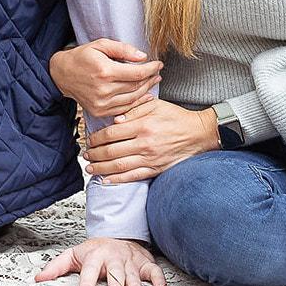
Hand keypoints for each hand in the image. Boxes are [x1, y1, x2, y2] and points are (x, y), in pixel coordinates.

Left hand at [34, 236, 164, 285]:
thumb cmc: (95, 250)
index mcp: (95, 255)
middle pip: (114, 272)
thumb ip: (57, 266)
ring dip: (135, 284)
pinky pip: (154, 270)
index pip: (89, 268)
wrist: (118, 234)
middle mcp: (113, 257)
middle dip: (115, 284)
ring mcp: (130, 260)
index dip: (86, 281)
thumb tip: (39, 279)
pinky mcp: (144, 263)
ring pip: (133, 273)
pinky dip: (158, 279)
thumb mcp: (74, 255)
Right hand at [48, 39, 160, 118]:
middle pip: (136, 86)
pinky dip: (136, 102)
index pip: (137, 73)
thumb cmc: (82, 57)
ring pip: (132, 99)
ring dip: (146, 91)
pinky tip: (144, 96)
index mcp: (105, 71)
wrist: (62, 74)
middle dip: (150, 79)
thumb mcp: (101, 45)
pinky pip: (124, 108)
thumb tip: (143, 57)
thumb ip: (123, 49)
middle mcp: (104, 89)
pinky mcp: (100, 111)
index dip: (151, 69)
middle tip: (158, 73)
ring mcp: (102, 103)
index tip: (159, 64)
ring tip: (153, 82)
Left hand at [85, 97, 218, 182]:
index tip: (89, 139)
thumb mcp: (156, 105)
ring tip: (91, 168)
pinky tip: (107, 180)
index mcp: (143, 126)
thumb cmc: (177, 118)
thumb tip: (116, 118)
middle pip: (111, 151)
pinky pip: (132, 176)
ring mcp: (149, 159)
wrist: (199, 134)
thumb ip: (134, 109)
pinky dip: (117, 180)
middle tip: (86, 154)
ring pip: (118, 166)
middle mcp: (144, 144)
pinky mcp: (155, 169)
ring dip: (101, 168)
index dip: (96, 137)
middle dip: (94, 154)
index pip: (111, 133)